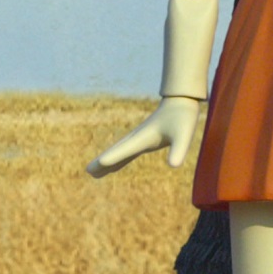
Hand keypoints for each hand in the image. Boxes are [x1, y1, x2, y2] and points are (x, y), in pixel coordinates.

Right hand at [87, 97, 202, 176]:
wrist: (181, 100)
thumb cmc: (183, 117)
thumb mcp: (184, 135)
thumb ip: (178, 150)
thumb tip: (173, 166)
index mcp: (144, 137)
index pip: (125, 150)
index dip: (113, 158)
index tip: (97, 165)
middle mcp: (137, 138)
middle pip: (116, 151)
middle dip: (102, 162)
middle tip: (88, 172)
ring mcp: (139, 138)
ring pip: (119, 152)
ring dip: (107, 162)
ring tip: (94, 173)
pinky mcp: (144, 139)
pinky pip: (127, 152)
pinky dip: (117, 159)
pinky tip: (113, 166)